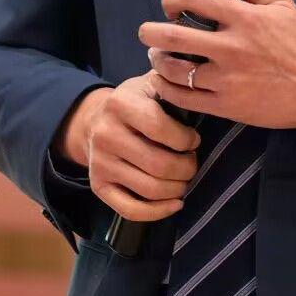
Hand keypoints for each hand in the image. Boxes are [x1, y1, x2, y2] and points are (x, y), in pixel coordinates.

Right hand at [57, 72, 200, 221]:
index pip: (160, 129)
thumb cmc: (136, 102)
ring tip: (183, 178)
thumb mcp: (151, 84)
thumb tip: (199, 88)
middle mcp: (105, 134)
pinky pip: (131, 210)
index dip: (186, 140)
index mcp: (119, 104)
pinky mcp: (98, 186)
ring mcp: (99, 162)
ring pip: (150, 189)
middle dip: (187, 168)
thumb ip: (173, 84)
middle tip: (192, 161)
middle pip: (159, 165)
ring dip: (177, 188)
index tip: (193, 140)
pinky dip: (159, 212)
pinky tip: (175, 202)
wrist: (95, 120)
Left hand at [139, 0, 295, 133]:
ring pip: (175, 71)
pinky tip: (164, 82)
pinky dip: (167, 89)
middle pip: (174, 37)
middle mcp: (232, 48)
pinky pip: (185, 99)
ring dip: (157, 61)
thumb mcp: (279, 2)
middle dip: (150, 32)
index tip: (169, 4)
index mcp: (245, 18)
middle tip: (146, 32)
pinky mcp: (227, 106)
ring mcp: (228, 79)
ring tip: (156, 57)